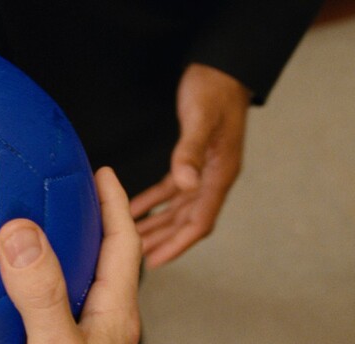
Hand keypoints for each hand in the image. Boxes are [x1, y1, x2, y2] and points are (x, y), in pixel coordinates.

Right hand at [0, 167, 141, 343]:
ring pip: (73, 288)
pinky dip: (29, 291)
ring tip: (28, 232)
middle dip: (87, 223)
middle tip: (62, 192)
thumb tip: (22, 234)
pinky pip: (46, 313)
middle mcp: (103, 329)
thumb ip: (40, 293)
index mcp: (114, 318)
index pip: (122, 247)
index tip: (100, 171)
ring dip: (57, 256)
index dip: (113, 204)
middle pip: (101, 262)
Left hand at [130, 63, 249, 267]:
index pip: (200, 221)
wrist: (223, 69)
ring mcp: (203, 170)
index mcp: (218, 175)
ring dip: (156, 226)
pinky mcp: (191, 160)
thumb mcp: (200, 119)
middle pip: (187, 221)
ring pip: (178, 209)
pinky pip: (171, 190)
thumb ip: (190, 151)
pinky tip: (132, 211)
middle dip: (164, 242)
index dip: (178, 244)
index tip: (157, 262)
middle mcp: (212, 178)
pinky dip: (153, 202)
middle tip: (137, 263)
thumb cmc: (213, 91)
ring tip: (131, 244)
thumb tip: (185, 183)